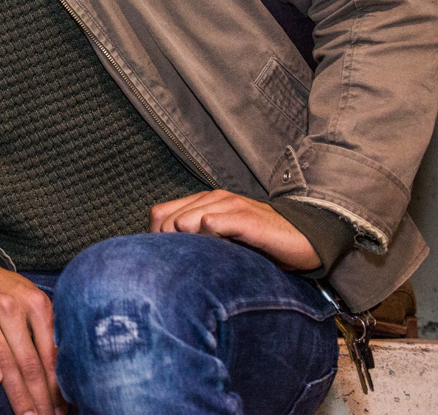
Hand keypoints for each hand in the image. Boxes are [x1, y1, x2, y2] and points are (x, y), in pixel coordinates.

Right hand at [0, 254, 63, 414]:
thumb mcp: (28, 299)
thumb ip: (45, 330)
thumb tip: (64, 373)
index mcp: (33, 302)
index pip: (48, 353)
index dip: (56, 385)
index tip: (62, 409)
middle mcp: (8, 304)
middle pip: (27, 360)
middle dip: (39, 396)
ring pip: (2, 357)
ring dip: (16, 391)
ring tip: (27, 413)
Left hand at [151, 190, 319, 270]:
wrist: (308, 238)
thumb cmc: (264, 243)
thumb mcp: (225, 241)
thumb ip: (199, 241)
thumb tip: (166, 259)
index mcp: (204, 202)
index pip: (158, 215)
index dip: (157, 239)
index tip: (170, 261)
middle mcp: (212, 199)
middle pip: (166, 220)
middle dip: (169, 246)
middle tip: (187, 267)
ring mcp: (229, 205)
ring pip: (184, 221)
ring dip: (188, 246)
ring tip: (204, 263)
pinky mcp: (245, 217)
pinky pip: (210, 223)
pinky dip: (208, 241)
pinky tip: (221, 256)